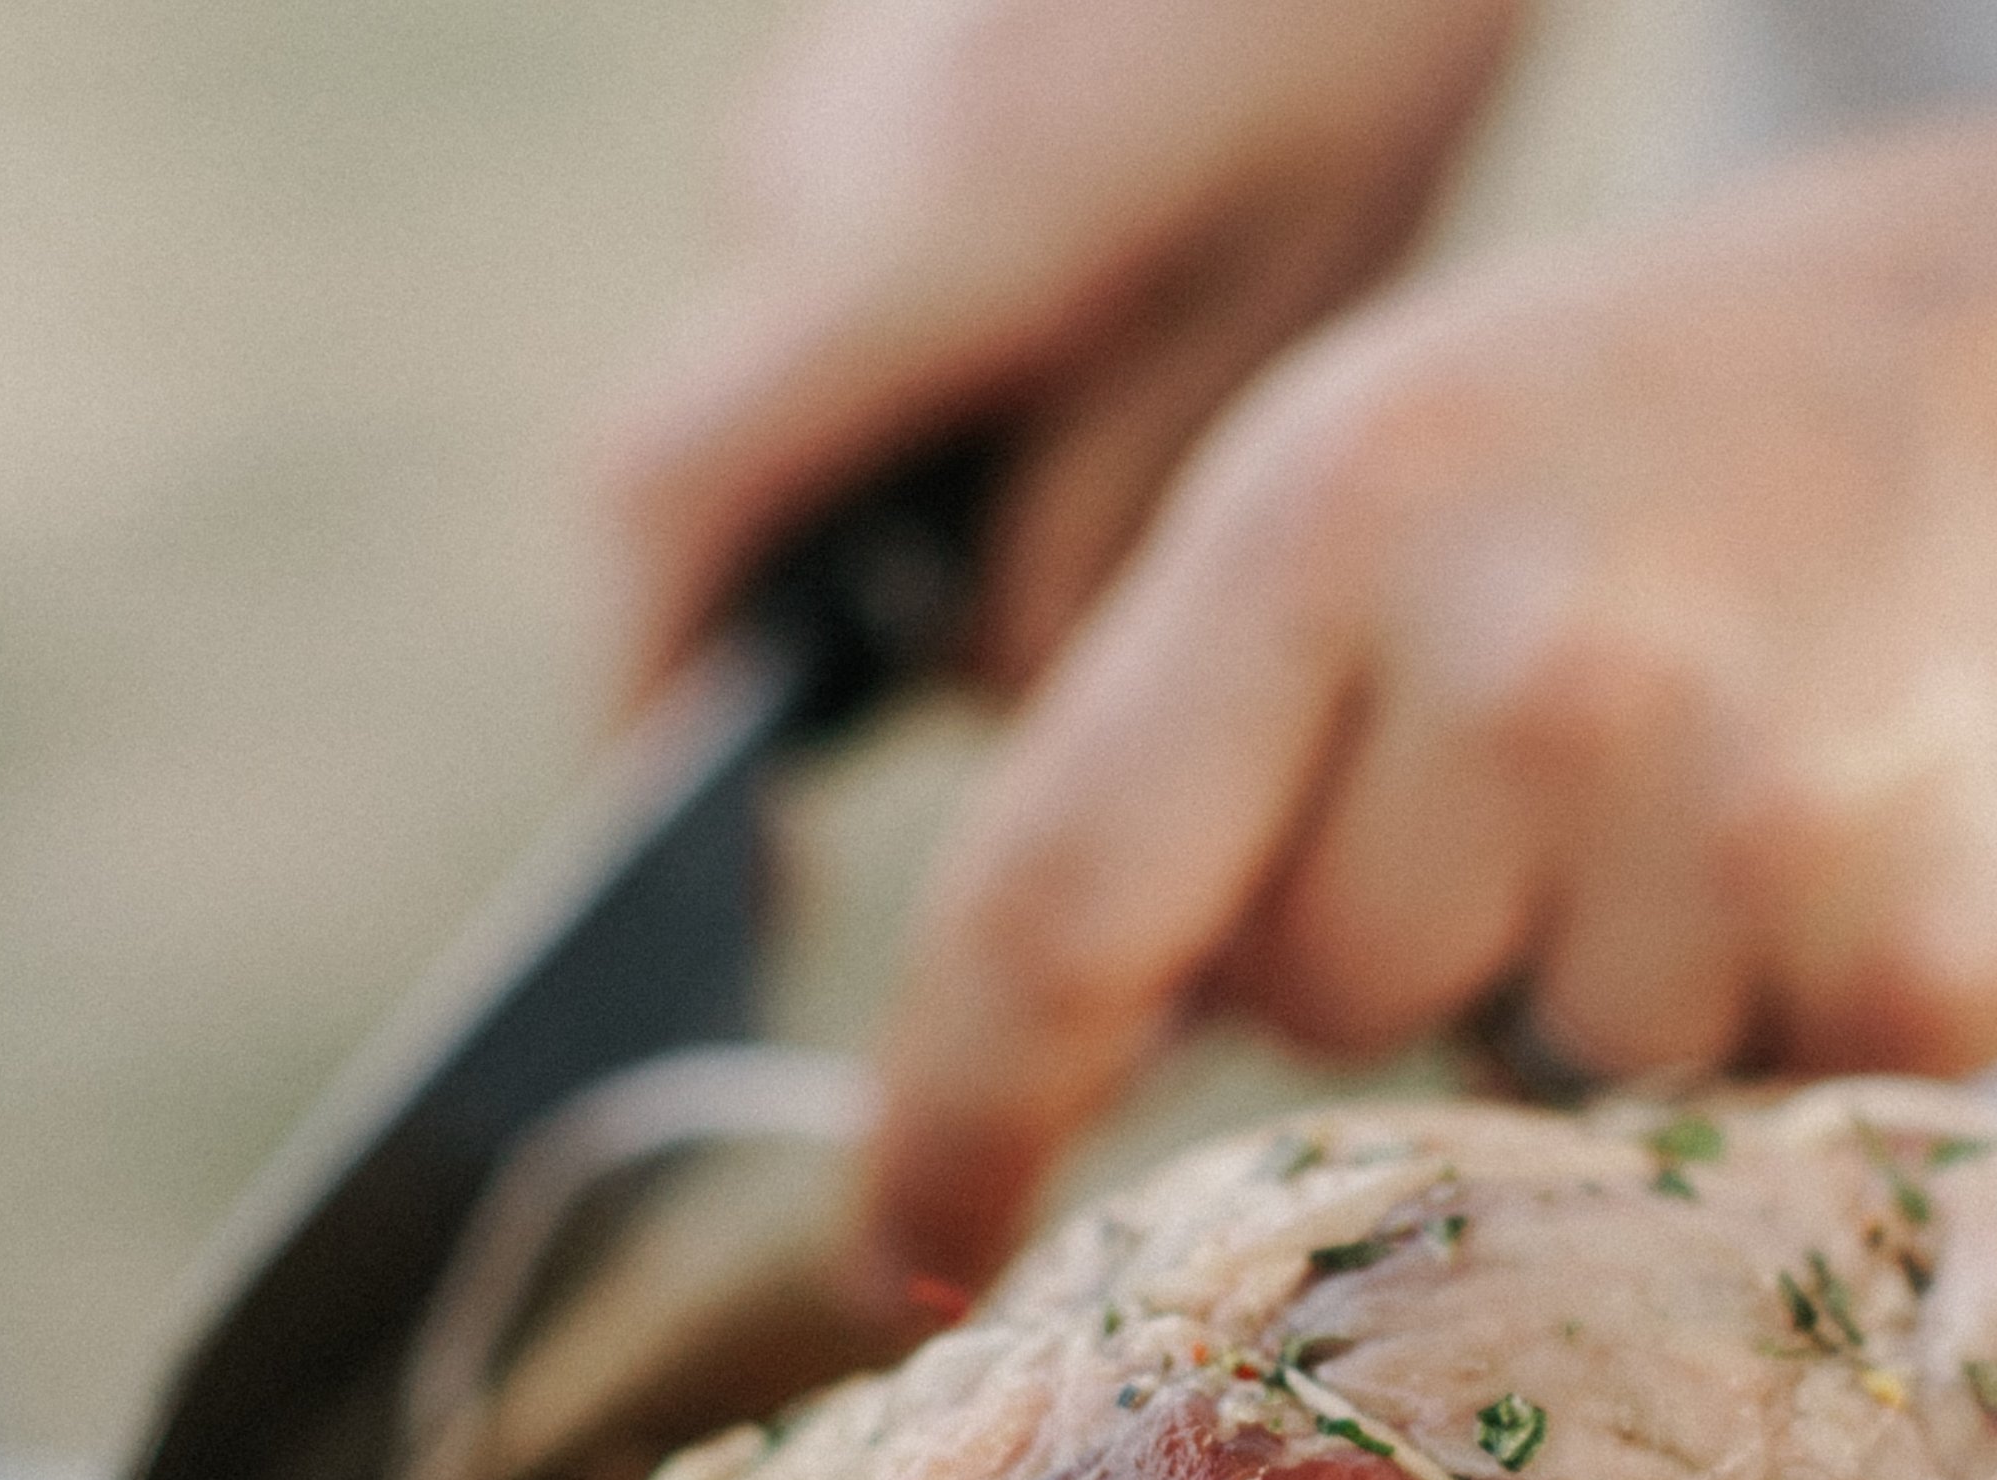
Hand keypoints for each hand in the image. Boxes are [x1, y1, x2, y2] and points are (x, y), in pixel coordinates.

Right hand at [607, 0, 1522, 700]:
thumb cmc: (1338, 36)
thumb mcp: (1278, 325)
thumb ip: (1111, 531)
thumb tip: (1003, 693)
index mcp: (903, 241)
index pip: (675, 514)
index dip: (657, 713)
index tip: (710, 878)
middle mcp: (807, 174)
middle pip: (748, 490)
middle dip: (871, 623)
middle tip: (1058, 688)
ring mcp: (820, 114)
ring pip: (816, 401)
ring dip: (936, 503)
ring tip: (1132, 484)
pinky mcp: (874, 91)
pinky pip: (862, 304)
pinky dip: (953, 396)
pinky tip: (1113, 362)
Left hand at [856, 62, 1996, 1288]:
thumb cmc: (1805, 397)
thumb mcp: (1465, 439)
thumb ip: (1266, 701)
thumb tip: (1160, 999)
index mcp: (1349, 513)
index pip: (1060, 894)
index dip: (957, 1105)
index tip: (903, 1242)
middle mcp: (1522, 681)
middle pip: (1328, 1011)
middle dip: (1427, 934)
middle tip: (1614, 750)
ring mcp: (1737, 843)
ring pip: (1561, 1087)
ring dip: (1644, 981)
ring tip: (1802, 765)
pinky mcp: (1929, 983)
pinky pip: (1772, 1116)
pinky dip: (1816, 1019)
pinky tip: (1915, 834)